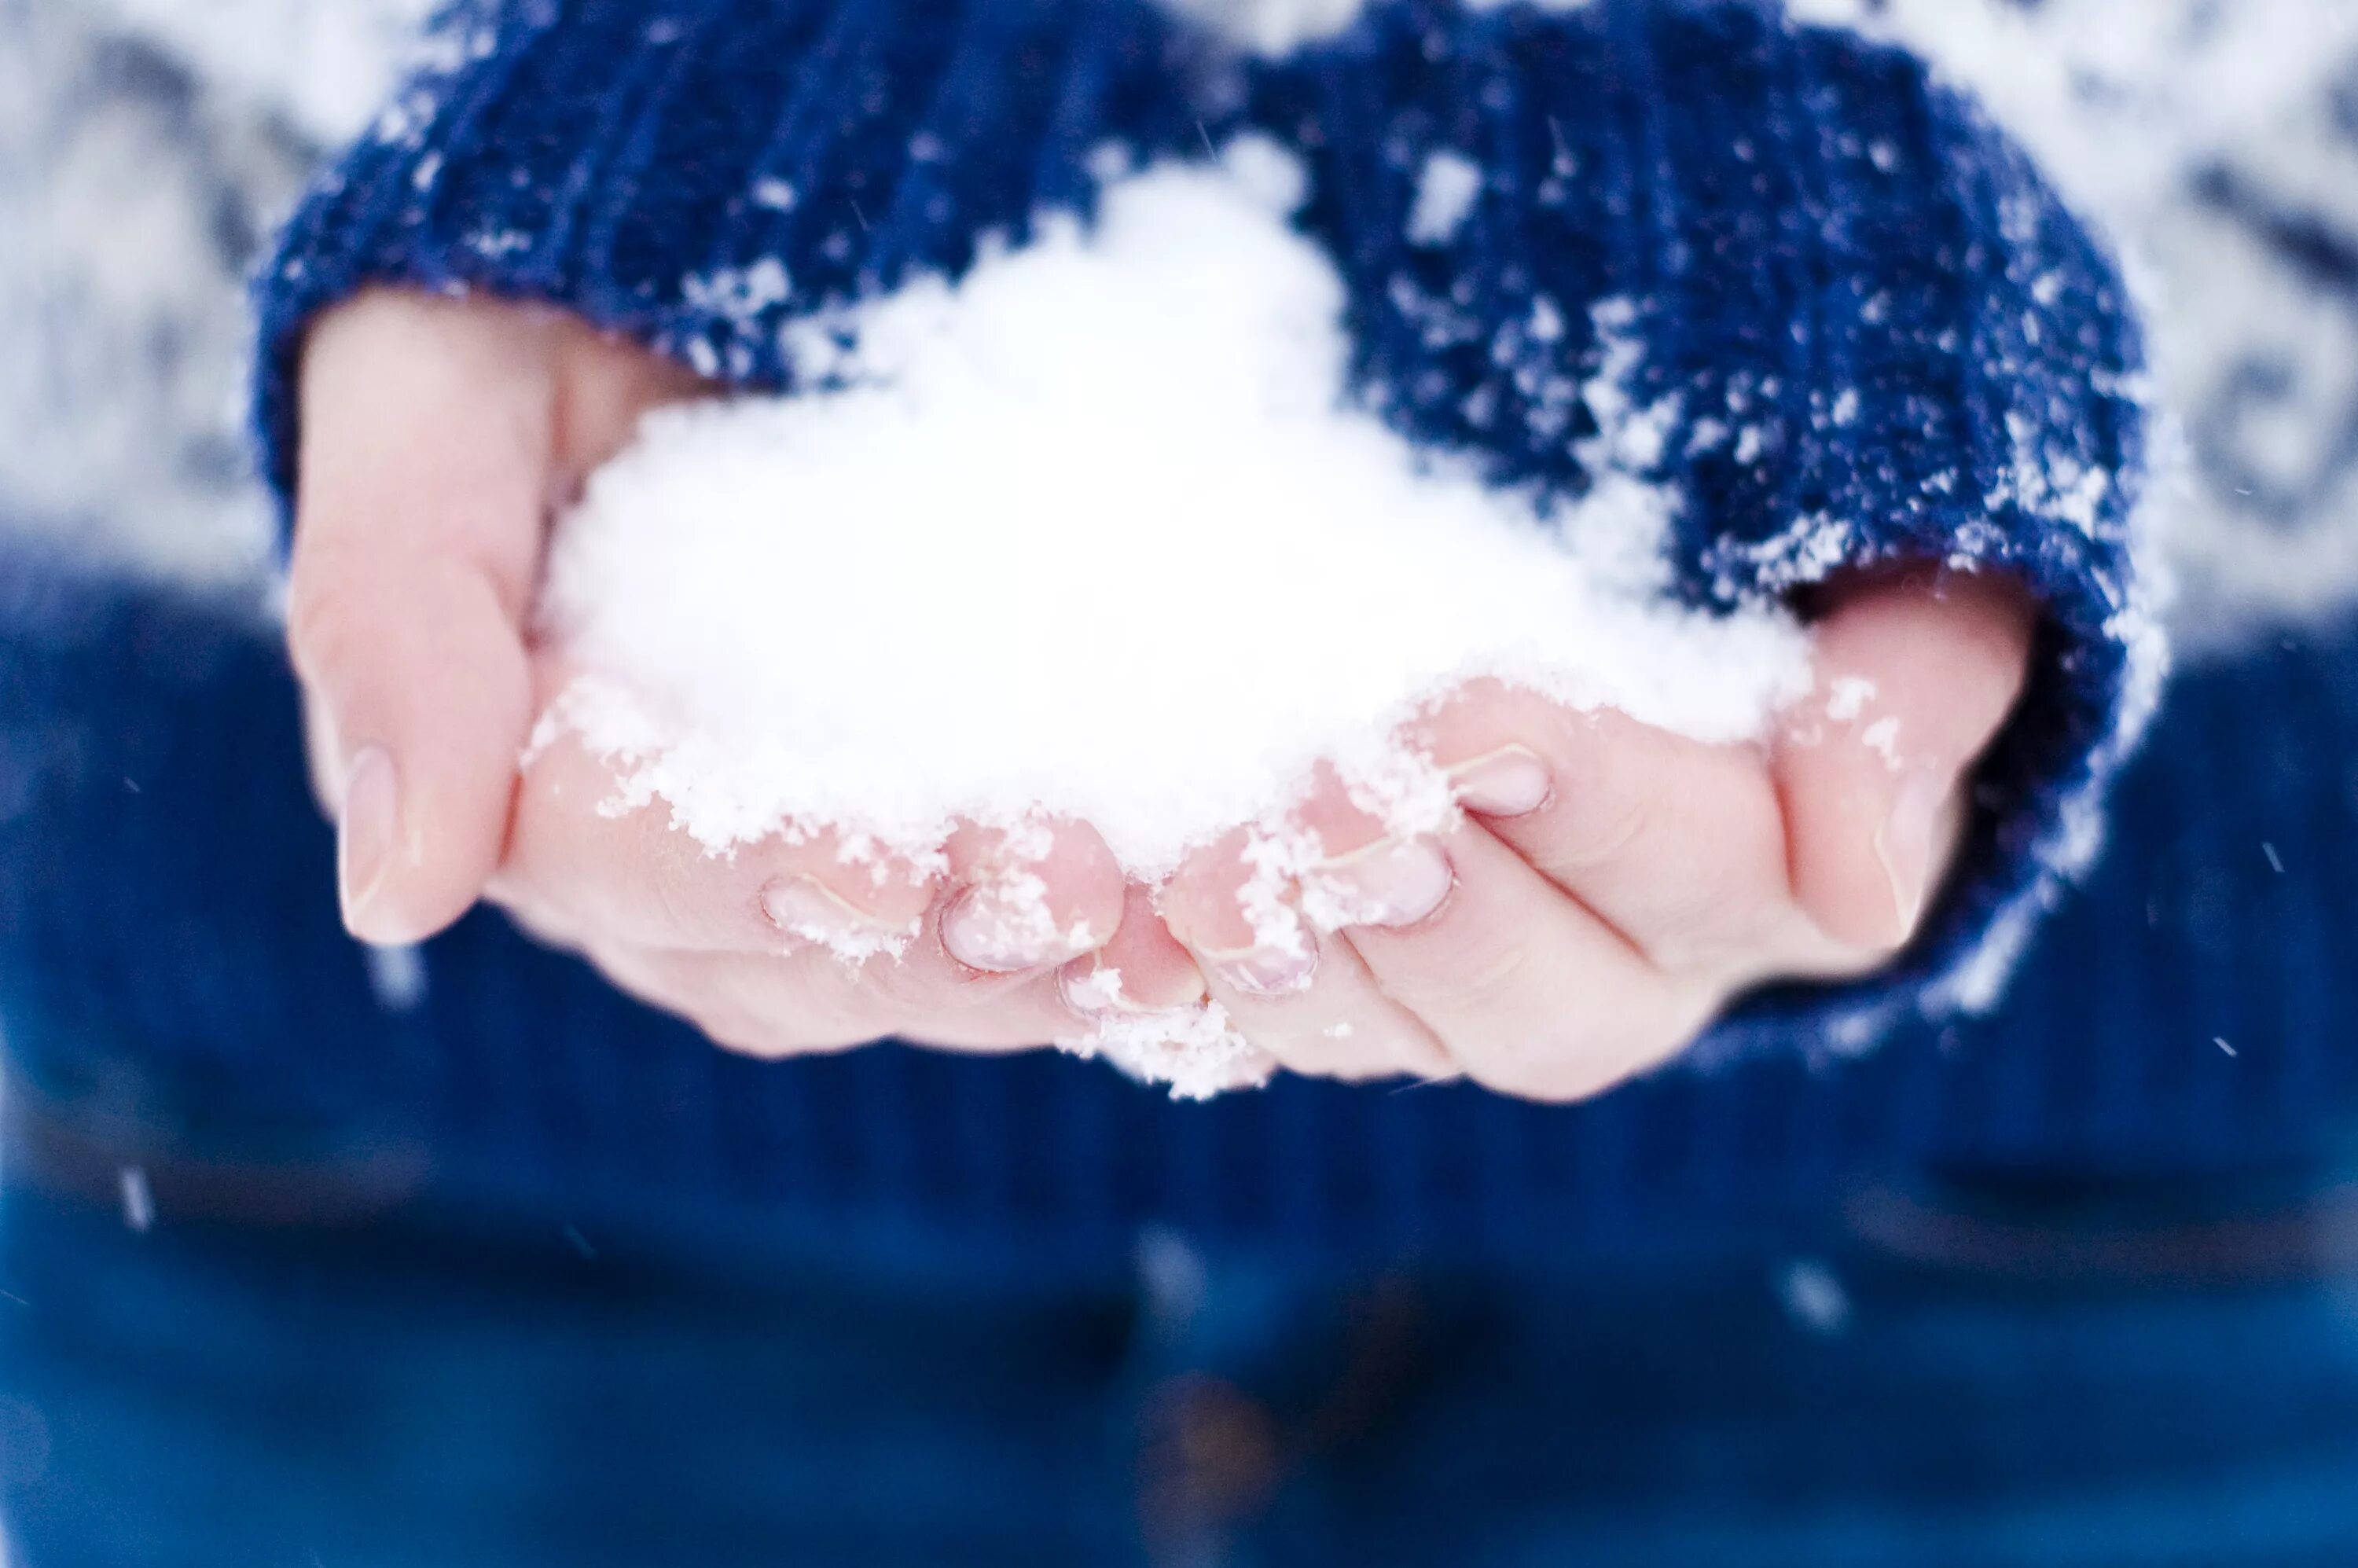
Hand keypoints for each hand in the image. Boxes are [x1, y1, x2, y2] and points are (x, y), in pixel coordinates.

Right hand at [290, 291, 1159, 1064]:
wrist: (671, 285)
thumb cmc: (518, 315)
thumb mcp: (428, 410)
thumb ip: (391, 620)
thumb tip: (397, 892)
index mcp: (508, 778)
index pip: (624, 865)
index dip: (758, 876)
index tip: (895, 863)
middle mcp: (639, 867)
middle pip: (780, 960)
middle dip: (936, 941)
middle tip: (1090, 896)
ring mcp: (774, 866)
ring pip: (892, 978)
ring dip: (1030, 971)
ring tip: (1168, 935)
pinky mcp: (898, 833)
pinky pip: (978, 926)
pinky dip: (1081, 935)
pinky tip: (1190, 918)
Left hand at [1135, 571, 2034, 1100]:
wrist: (1667, 578)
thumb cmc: (1804, 561)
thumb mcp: (1905, 587)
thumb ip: (1911, 698)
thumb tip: (1861, 893)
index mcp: (1770, 889)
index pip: (1691, 865)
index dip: (1580, 797)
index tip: (1468, 705)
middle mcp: (1617, 975)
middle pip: (1528, 999)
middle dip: (1414, 905)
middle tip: (1308, 815)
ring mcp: (1460, 988)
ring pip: (1379, 1033)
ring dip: (1279, 965)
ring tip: (1190, 881)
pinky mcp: (1330, 970)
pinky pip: (1250, 1022)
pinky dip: (1167, 986)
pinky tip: (1093, 931)